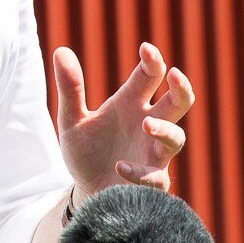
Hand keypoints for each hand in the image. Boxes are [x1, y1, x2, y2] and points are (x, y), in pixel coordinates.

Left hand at [53, 41, 193, 198]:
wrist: (85, 193)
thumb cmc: (84, 153)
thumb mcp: (71, 120)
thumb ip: (70, 89)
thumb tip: (61, 50)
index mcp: (131, 103)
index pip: (151, 76)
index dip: (153, 60)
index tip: (146, 48)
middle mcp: (147, 124)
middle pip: (179, 102)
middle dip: (182, 88)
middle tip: (175, 75)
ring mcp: (153, 153)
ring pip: (176, 137)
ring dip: (165, 130)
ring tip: (145, 124)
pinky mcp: (152, 181)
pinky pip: (156, 176)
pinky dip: (140, 172)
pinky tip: (121, 167)